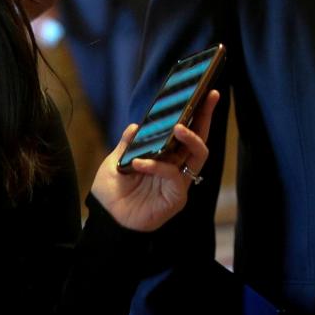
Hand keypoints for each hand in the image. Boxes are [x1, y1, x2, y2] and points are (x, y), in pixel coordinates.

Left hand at [91, 90, 219, 232]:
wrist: (105, 220)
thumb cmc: (111, 194)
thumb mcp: (114, 161)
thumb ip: (127, 145)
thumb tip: (135, 126)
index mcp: (165, 158)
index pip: (185, 134)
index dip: (196, 115)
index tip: (204, 94)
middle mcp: (177, 168)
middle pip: (200, 140)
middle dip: (206, 117)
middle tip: (209, 98)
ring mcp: (179, 183)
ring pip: (198, 155)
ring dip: (190, 138)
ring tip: (178, 127)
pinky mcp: (176, 197)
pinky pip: (173, 175)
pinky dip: (157, 165)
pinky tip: (140, 162)